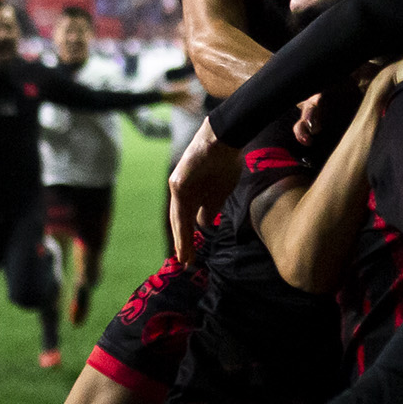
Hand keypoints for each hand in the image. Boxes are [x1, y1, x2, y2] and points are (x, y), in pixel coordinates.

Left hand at [167, 122, 234, 258]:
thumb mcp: (221, 191)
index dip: (187, 238)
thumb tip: (205, 225)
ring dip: (181, 241)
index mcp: (191, 193)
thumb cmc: (225, 162)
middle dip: (183, 244)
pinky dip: (182, 230)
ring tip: (184, 259)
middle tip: (185, 264)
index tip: (190, 255)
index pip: (185, 220)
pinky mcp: (178, 185)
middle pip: (179, 223)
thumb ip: (211, 207)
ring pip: (178, 220)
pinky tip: (185, 243)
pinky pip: (180, 212)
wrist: (223, 139)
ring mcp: (178, 188)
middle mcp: (181, 192)